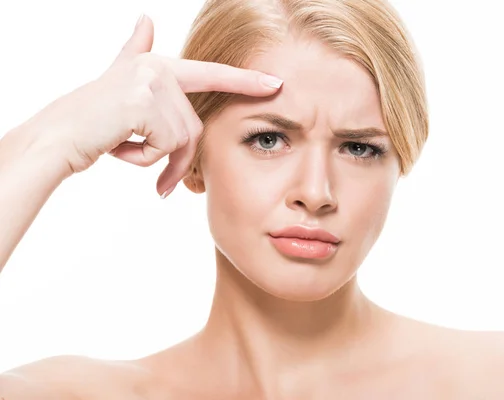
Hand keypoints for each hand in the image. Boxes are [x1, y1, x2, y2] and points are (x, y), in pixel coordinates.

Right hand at [25, 14, 282, 195]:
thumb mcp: (117, 82)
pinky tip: (116, 148)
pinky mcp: (143, 104)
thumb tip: (146, 18)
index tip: (276, 84)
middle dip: (180, 162)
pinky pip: (164, 147)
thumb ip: (135, 52)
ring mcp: (151, 84)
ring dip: (156, 161)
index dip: (245, 81)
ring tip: (123, 151)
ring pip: (181, 140)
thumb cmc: (90, 119)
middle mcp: (158, 69)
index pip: (212, 73)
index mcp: (159, 66)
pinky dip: (142, 160)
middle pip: (194, 128)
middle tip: (163, 185)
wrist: (56, 138)